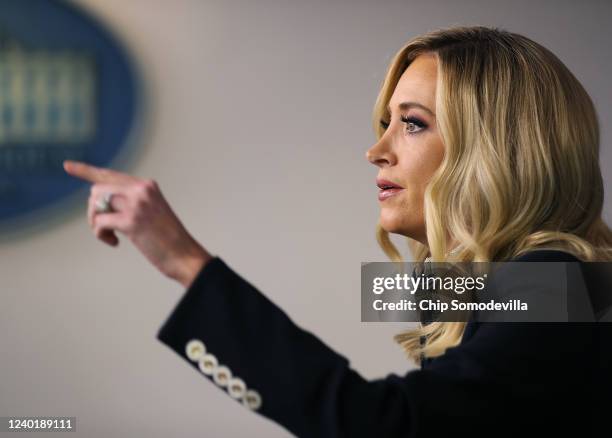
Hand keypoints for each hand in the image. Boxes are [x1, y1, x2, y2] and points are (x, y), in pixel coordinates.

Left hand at [63, 160, 212, 287]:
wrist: (185, 255)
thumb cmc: (168, 239)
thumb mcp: (152, 212)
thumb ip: (130, 202)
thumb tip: (99, 204)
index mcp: (147, 185)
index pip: (110, 174)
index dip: (86, 171)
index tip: (67, 166)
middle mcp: (142, 190)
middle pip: (98, 190)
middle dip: (94, 211)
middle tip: (104, 228)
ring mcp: (137, 204)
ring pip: (96, 203)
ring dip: (95, 222)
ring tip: (109, 236)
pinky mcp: (131, 221)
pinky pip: (99, 222)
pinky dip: (101, 234)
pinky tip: (115, 243)